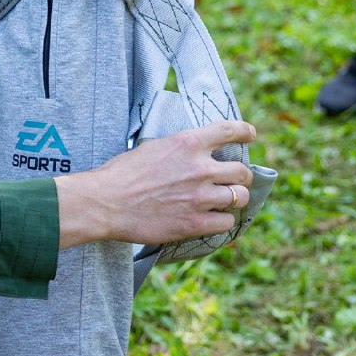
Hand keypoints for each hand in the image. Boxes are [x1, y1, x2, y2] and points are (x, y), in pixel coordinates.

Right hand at [59, 120, 256, 248]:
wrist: (105, 202)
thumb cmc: (121, 174)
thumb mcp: (152, 147)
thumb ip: (178, 149)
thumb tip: (191, 153)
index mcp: (188, 143)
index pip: (229, 131)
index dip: (245, 132)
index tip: (250, 135)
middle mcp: (200, 168)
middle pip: (242, 172)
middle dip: (241, 177)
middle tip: (235, 181)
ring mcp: (200, 198)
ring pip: (239, 197)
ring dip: (234, 199)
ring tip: (226, 202)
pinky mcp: (194, 223)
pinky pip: (226, 223)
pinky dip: (223, 221)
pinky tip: (215, 220)